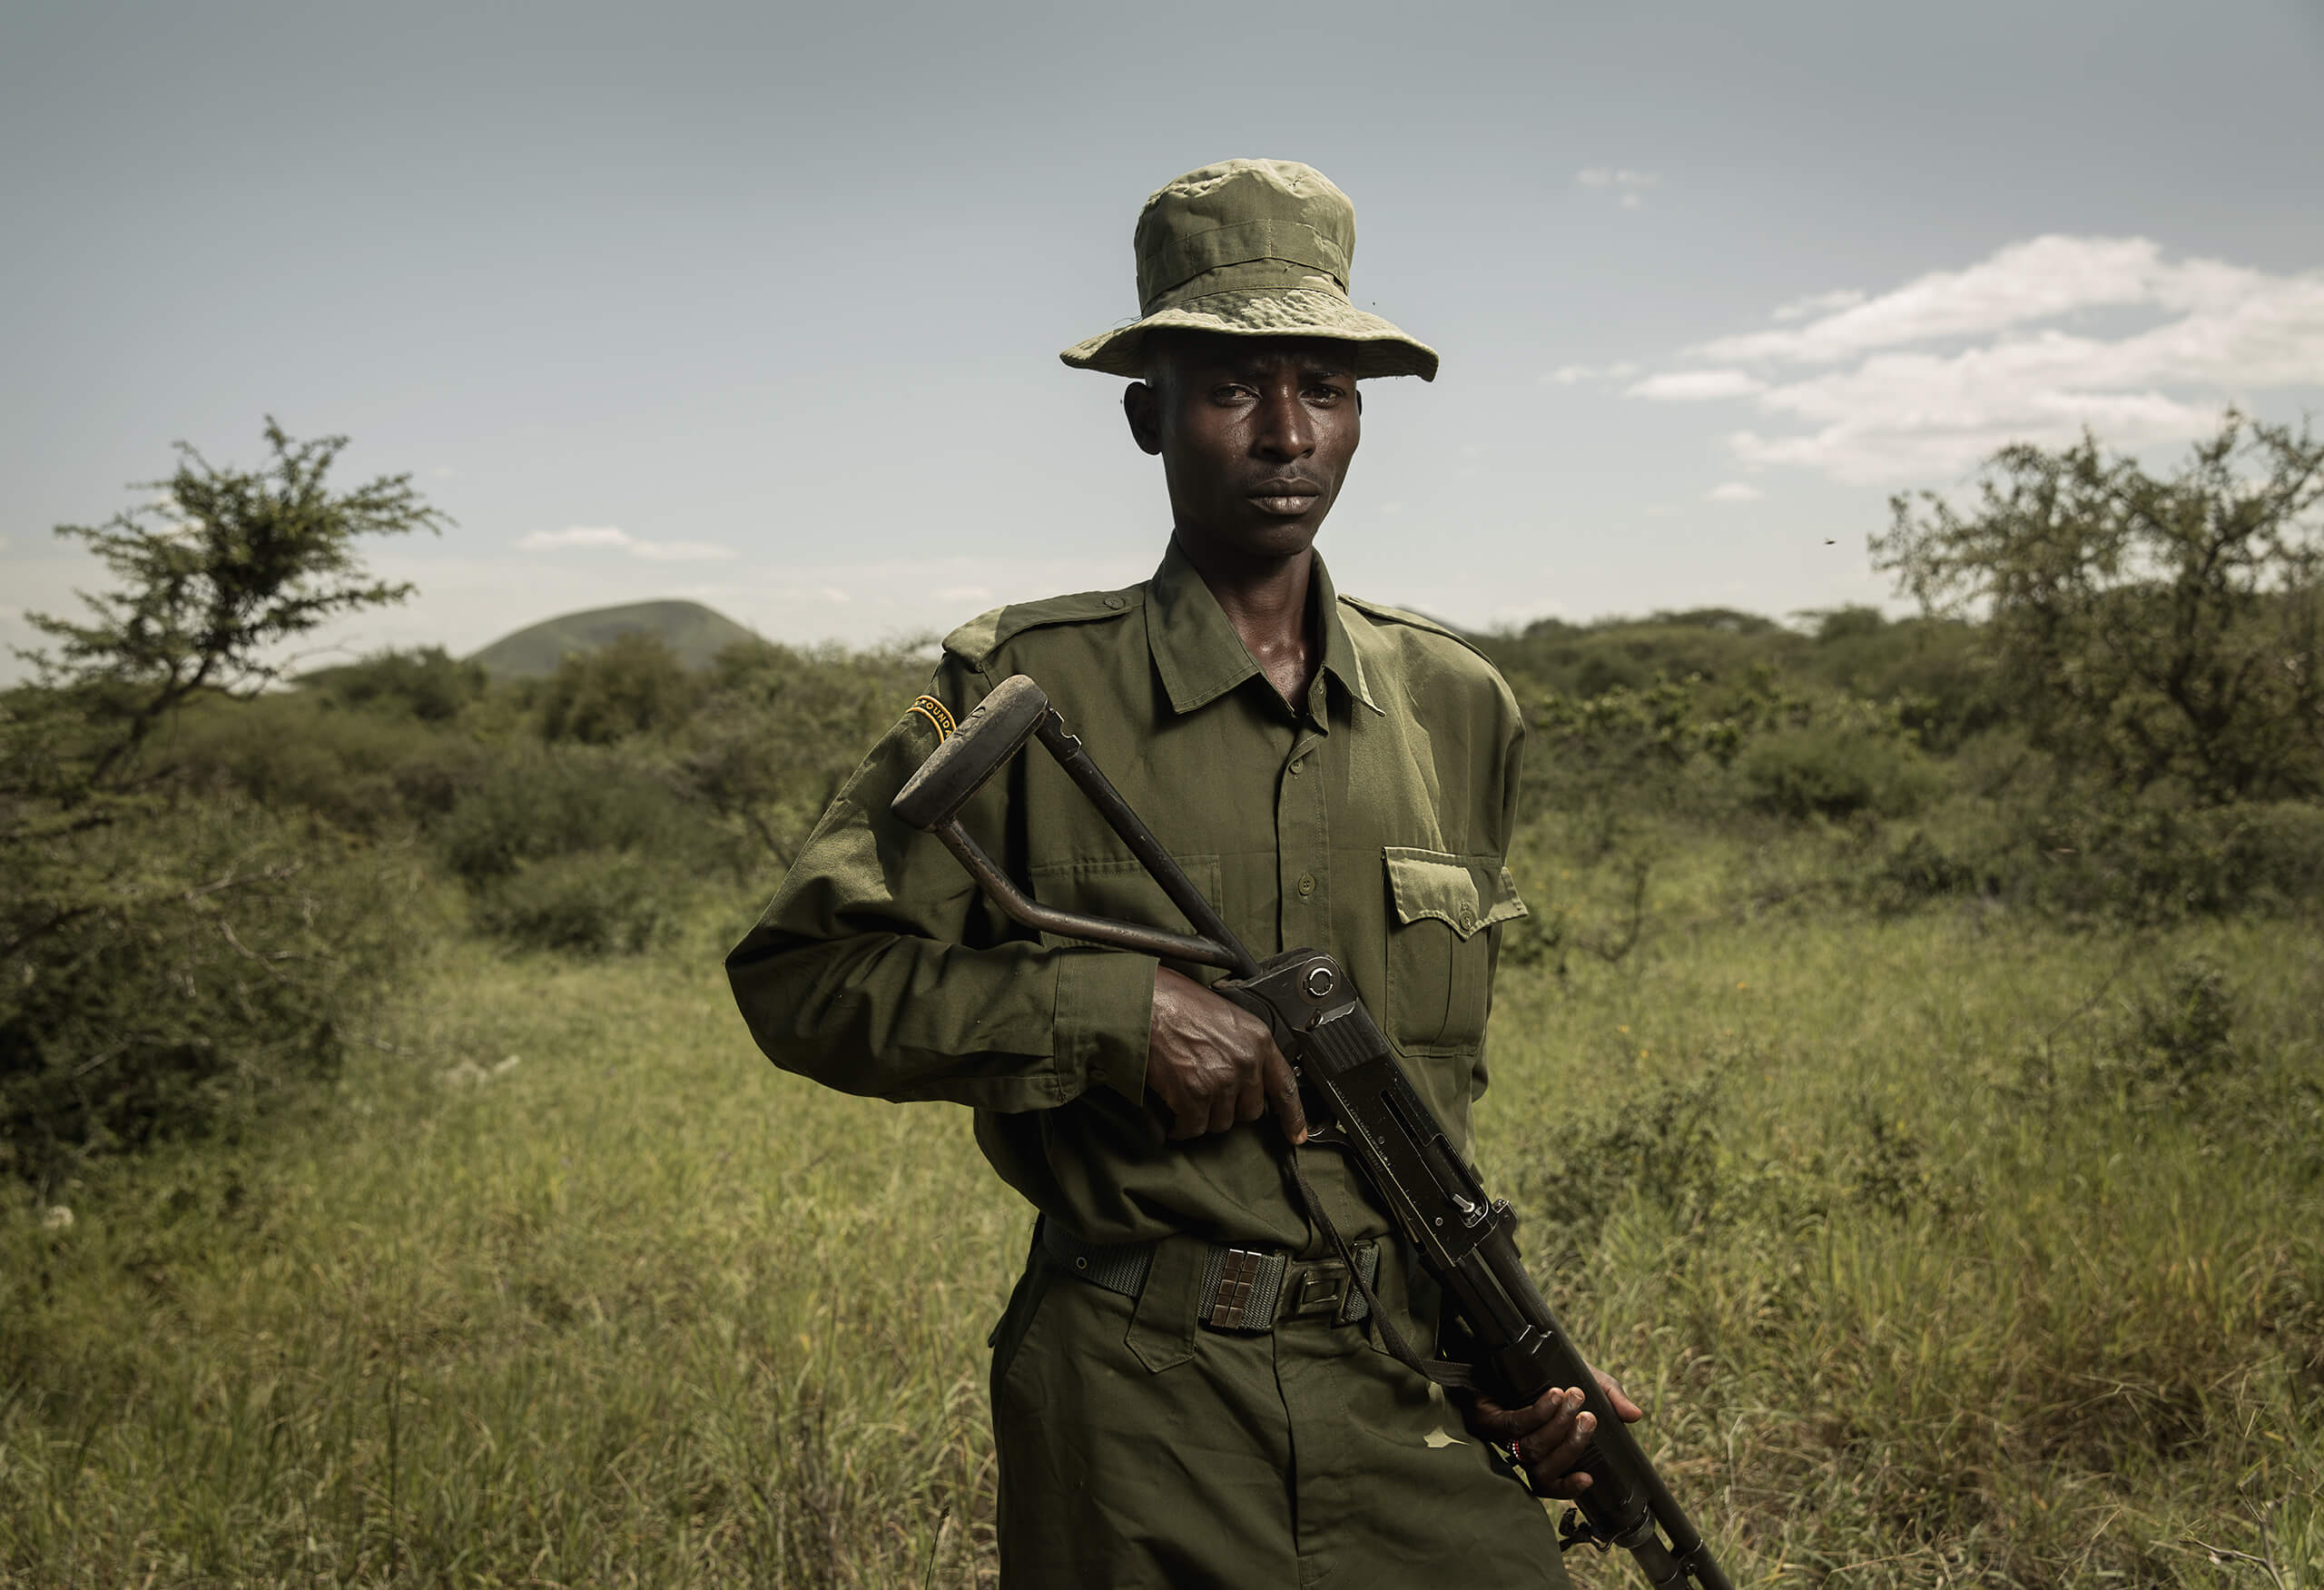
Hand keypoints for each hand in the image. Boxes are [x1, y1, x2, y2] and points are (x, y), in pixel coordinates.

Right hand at [1146, 967, 1307, 1143]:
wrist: (1144, 1002)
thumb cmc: (1176, 1003)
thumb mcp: (1225, 1017)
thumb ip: (1242, 1047)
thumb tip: (1244, 1076)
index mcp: (1257, 1039)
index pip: (1284, 1086)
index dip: (1293, 1116)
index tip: (1296, 1134)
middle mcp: (1245, 1062)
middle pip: (1250, 1111)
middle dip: (1229, 1109)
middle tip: (1208, 1097)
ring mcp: (1221, 1080)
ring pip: (1221, 1123)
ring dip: (1203, 1117)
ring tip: (1186, 1099)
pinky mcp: (1195, 1095)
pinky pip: (1193, 1127)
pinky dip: (1181, 1127)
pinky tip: (1173, 1117)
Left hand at [1457, 1367, 1644, 1498]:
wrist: (1513, 1343)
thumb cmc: (1552, 1369)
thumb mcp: (1588, 1381)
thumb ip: (1611, 1398)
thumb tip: (1635, 1415)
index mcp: (1542, 1450)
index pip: (1549, 1484)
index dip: (1567, 1488)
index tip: (1589, 1478)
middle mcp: (1518, 1449)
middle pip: (1544, 1470)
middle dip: (1571, 1445)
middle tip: (1589, 1418)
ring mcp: (1500, 1435)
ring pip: (1531, 1449)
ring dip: (1557, 1426)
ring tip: (1574, 1397)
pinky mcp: (1486, 1416)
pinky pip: (1514, 1424)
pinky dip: (1538, 1412)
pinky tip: (1553, 1395)